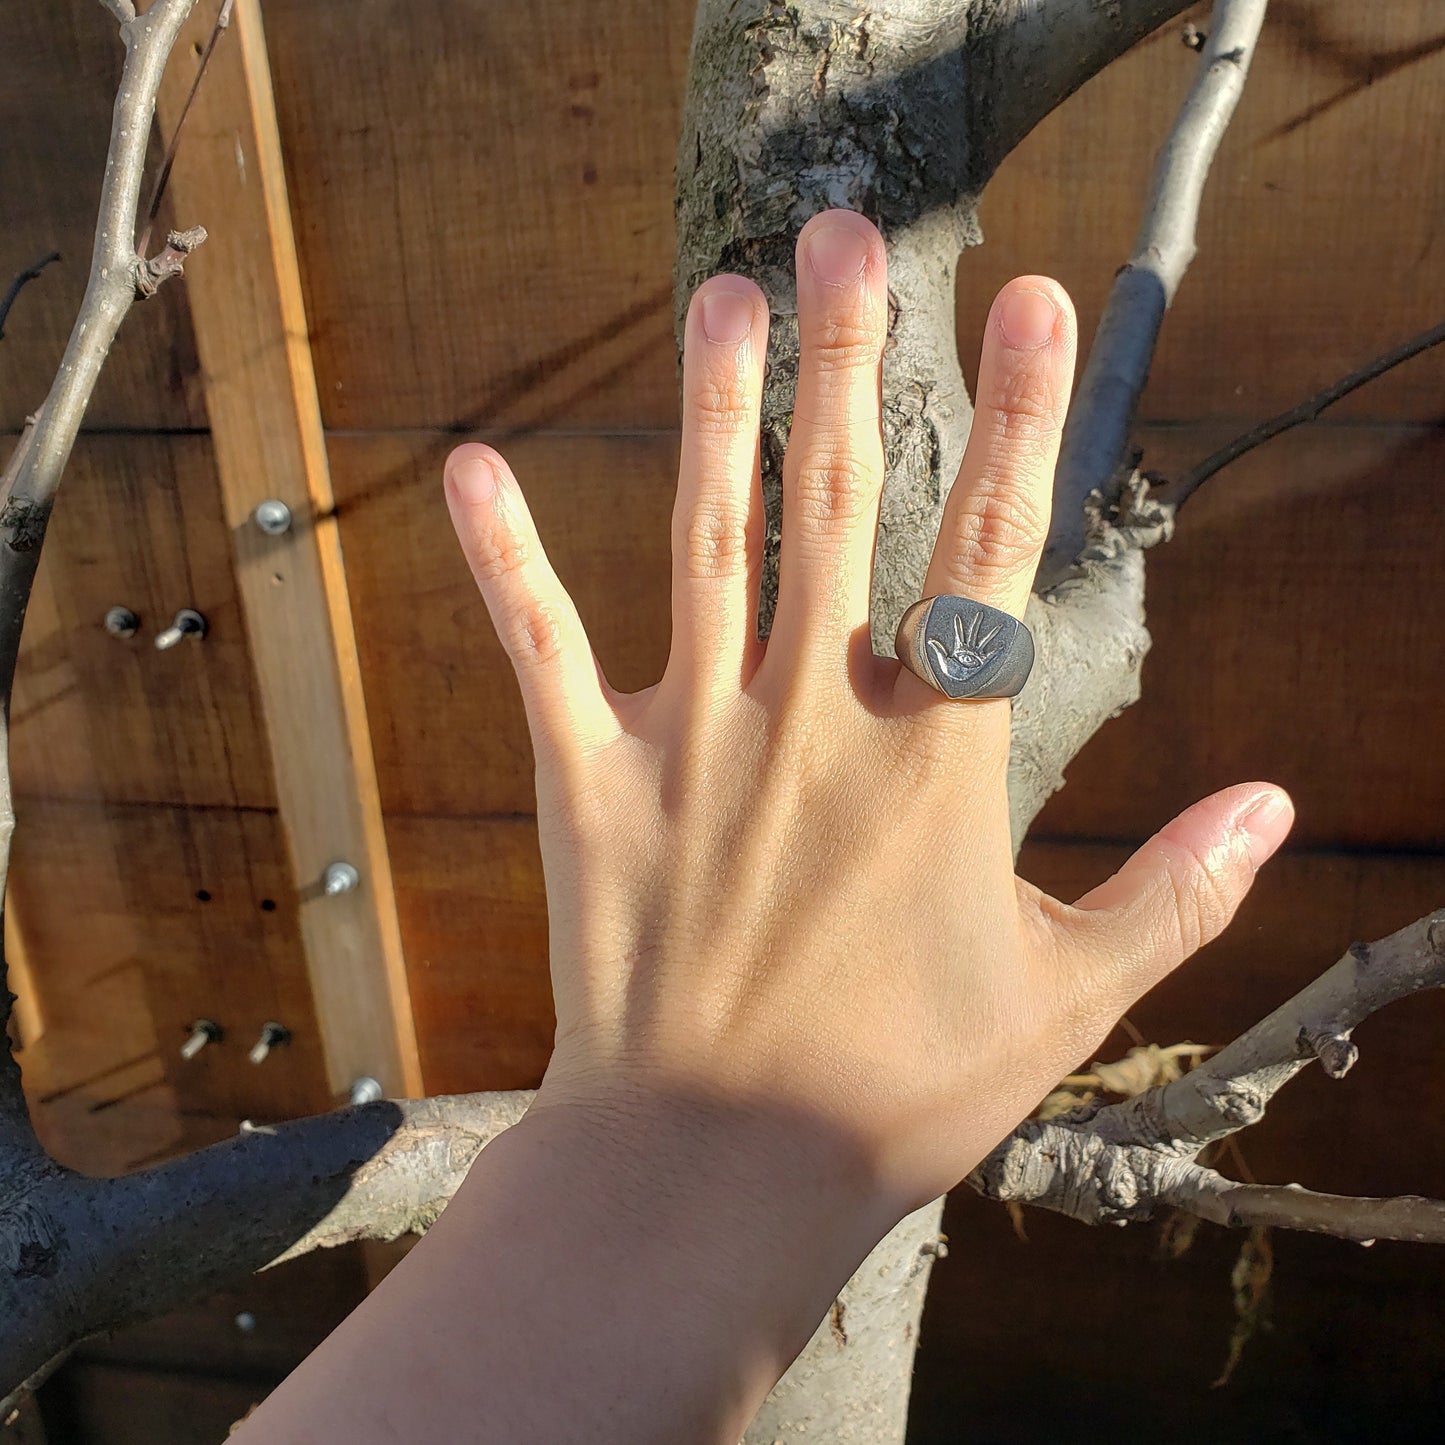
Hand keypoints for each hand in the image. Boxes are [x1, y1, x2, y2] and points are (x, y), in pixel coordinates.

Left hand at [443, 208, 1291, 1219]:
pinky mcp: (591, 783)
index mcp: (932, 761)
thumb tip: (1275, 808)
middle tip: (851, 234)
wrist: (712, 1171)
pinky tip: (475, 461)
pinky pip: (542, 648)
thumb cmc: (889, 1090)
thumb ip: (1174, 894)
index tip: (1032, 301)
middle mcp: (812, 721)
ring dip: (717, 410)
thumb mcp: (1063, 999)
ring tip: (726, 292)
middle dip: (852, 359)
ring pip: (707, 541)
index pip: (991, 550)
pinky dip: (506, 556)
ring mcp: (693, 743)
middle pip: (839, 504)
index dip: (1020, 417)